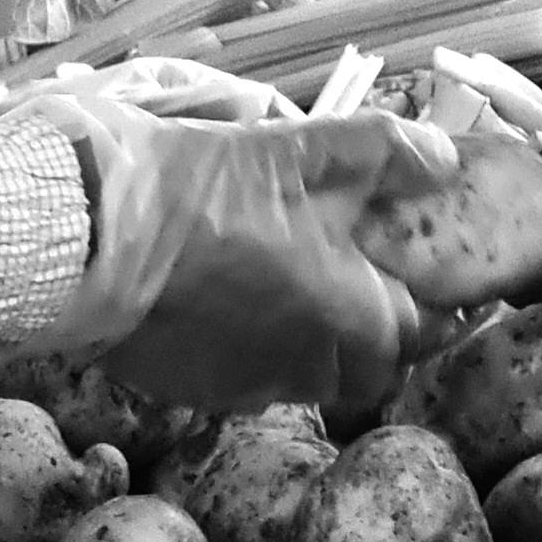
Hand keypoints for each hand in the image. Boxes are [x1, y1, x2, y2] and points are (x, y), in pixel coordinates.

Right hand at [36, 105, 458, 416]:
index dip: (439, 307)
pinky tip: (236, 307)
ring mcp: (248, 388)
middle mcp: (309, 370)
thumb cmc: (210, 191)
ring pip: (309, 378)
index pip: (425, 334)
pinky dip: (259, 351)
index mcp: (353, 320)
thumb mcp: (304, 150)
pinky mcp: (195, 391)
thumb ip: (386, 153)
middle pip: (370, 369)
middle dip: (377, 333)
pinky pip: (250, 381)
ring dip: (319, 344)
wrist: (94, 238)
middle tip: (363, 283)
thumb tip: (447, 160)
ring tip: (298, 290)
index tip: (436, 282)